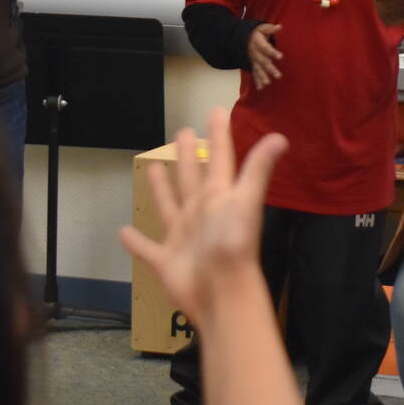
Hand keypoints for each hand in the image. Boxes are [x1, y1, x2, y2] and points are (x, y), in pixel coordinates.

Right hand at [119, 110, 282, 326]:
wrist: (222, 292)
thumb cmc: (233, 244)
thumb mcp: (245, 200)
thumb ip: (258, 169)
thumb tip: (280, 137)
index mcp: (218, 196)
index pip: (220, 158)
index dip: (219, 135)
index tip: (215, 112)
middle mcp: (201, 213)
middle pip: (192, 178)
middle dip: (188, 156)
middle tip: (181, 132)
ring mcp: (183, 237)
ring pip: (169, 206)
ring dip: (161, 188)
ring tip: (152, 169)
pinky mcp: (166, 261)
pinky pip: (147, 249)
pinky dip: (135, 243)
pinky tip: (123, 232)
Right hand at [246, 22, 283, 88]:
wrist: (242, 38)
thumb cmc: (255, 33)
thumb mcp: (262, 28)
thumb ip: (270, 29)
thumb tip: (280, 27)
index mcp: (258, 43)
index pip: (266, 48)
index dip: (273, 52)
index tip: (281, 57)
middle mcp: (254, 53)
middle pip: (263, 61)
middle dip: (270, 69)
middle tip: (278, 75)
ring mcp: (252, 60)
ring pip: (258, 69)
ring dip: (262, 77)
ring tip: (268, 83)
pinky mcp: (252, 65)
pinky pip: (254, 73)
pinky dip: (257, 81)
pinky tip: (261, 88)